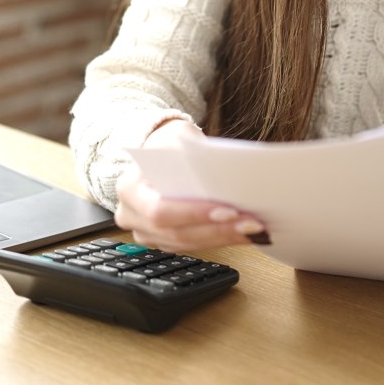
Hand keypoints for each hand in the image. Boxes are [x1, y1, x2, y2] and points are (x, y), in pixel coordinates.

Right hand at [113, 120, 267, 251]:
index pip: (160, 210)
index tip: (228, 209)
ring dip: (223, 237)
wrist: (157, 152)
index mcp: (129, 189)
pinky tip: (243, 233)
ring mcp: (144, 232)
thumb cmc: (168, 144)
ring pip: (186, 244)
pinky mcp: (162, 240)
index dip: (194, 214)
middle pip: (177, 232)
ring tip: (254, 229)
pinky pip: (191, 246)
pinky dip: (219, 239)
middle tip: (251, 224)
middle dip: (217, 230)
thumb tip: (223, 172)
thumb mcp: (177, 138)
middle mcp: (131, 216)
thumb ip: (192, 157)